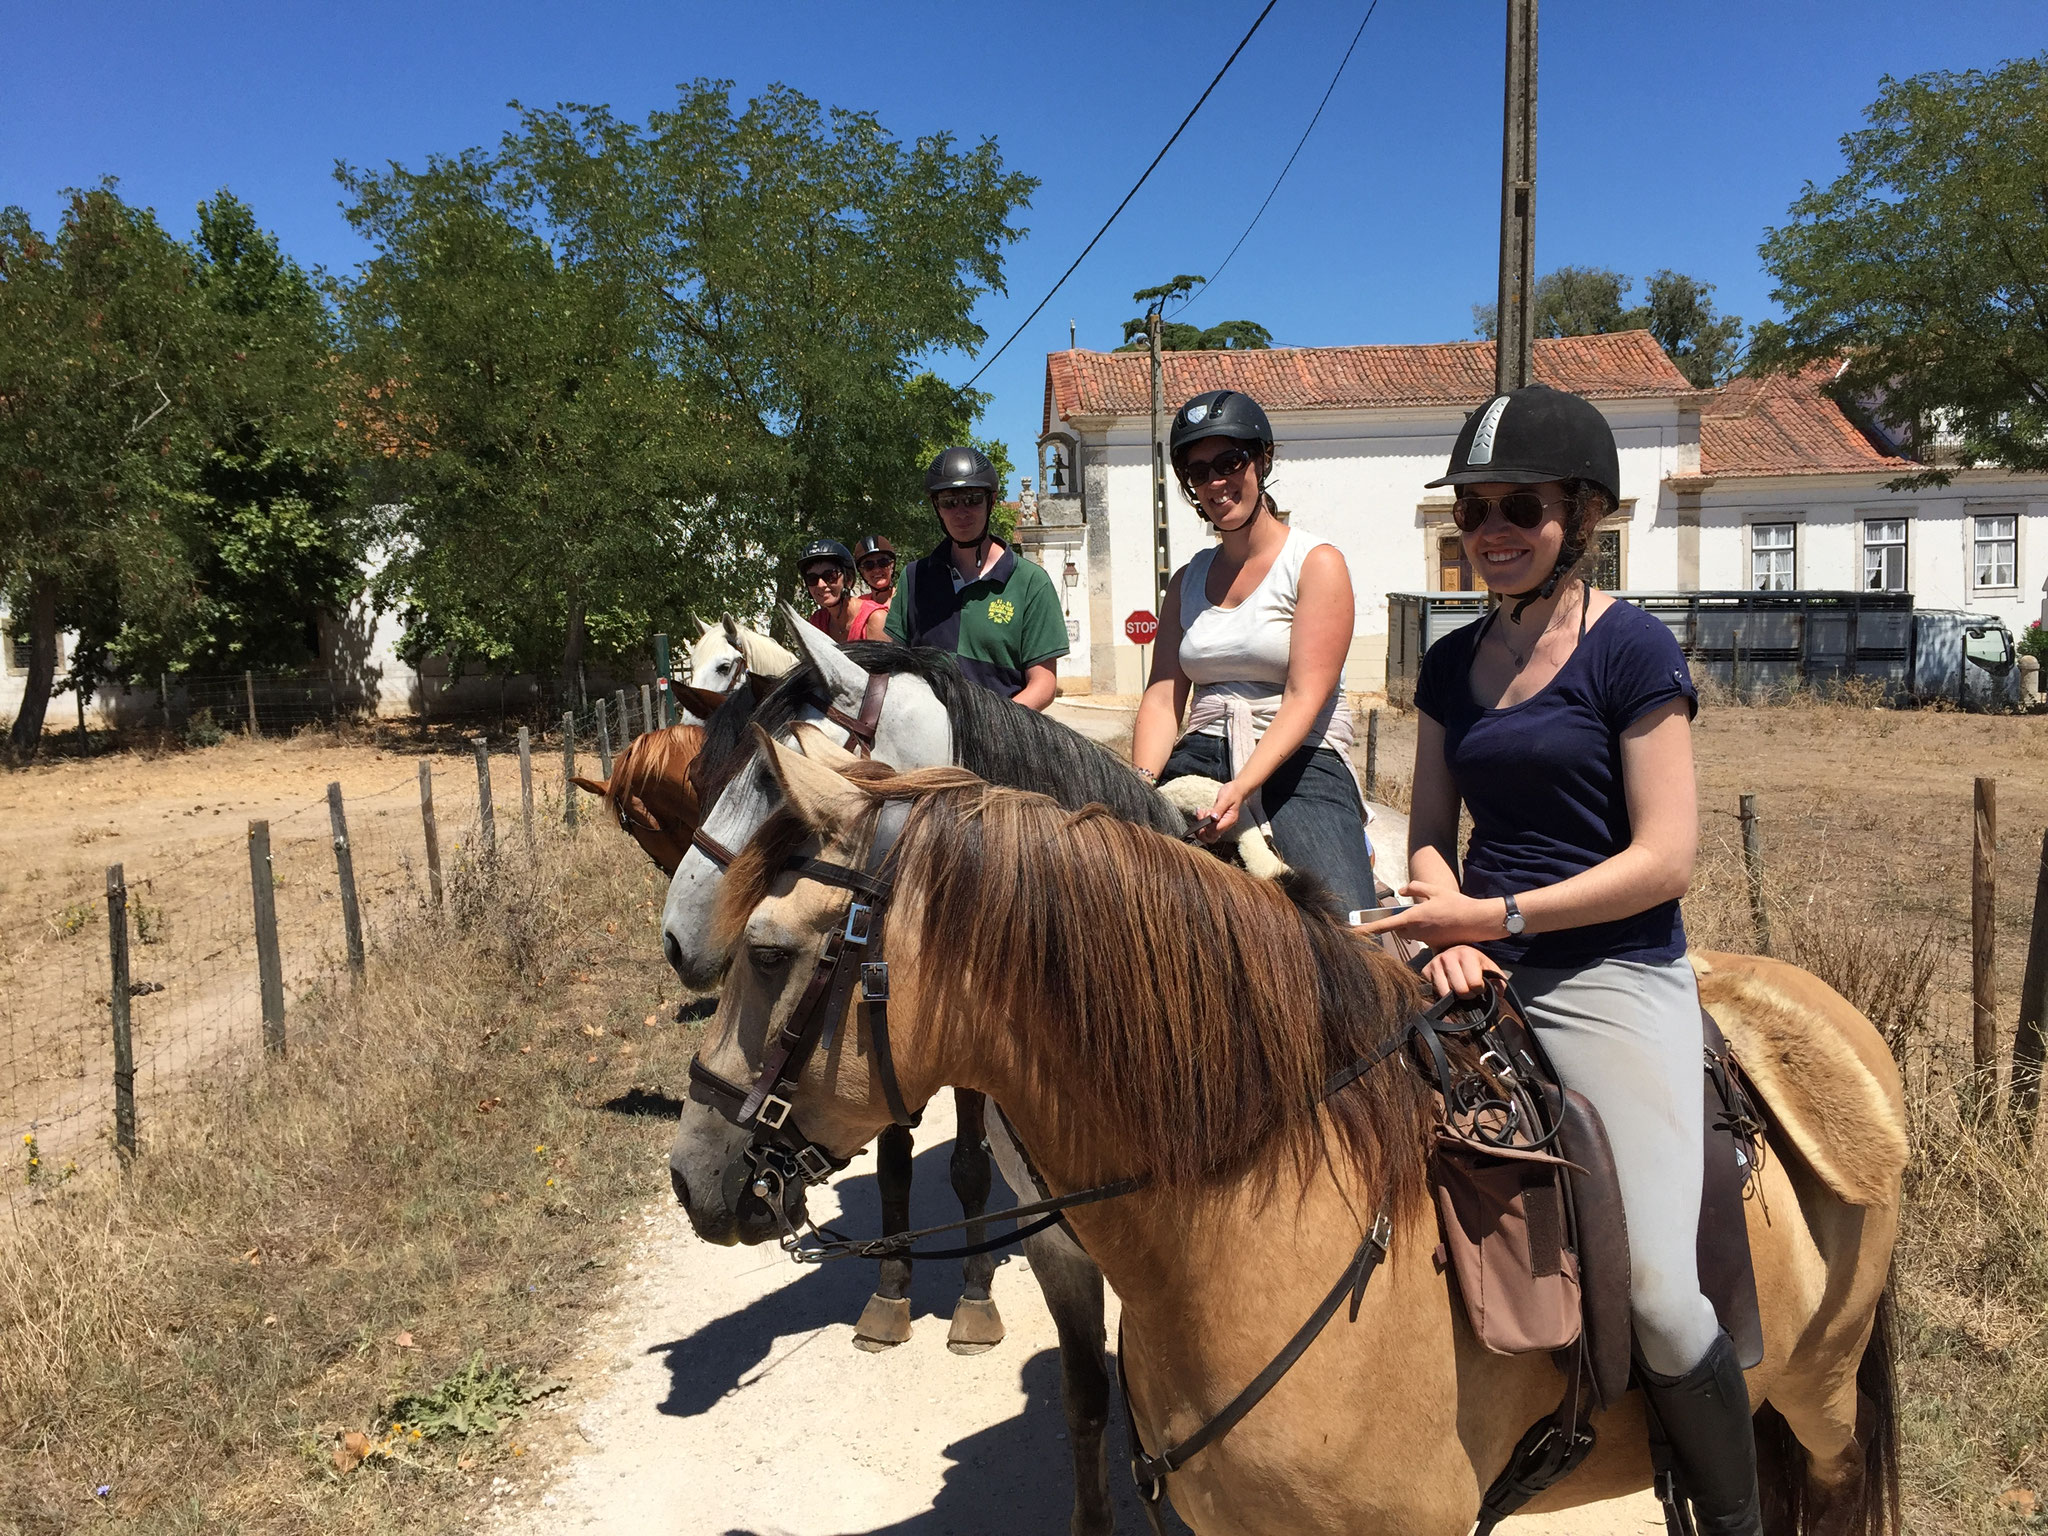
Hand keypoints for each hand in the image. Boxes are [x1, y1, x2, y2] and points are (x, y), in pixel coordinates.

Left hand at [1198, 779, 1249, 841]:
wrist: (1237, 789)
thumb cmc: (1233, 792)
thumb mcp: (1225, 798)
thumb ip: (1219, 809)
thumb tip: (1213, 818)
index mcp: (1229, 820)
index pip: (1216, 830)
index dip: (1207, 827)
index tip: (1203, 816)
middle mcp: (1226, 824)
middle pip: (1212, 837)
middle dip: (1202, 830)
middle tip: (1200, 817)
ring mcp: (1222, 824)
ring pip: (1209, 833)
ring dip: (1201, 825)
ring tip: (1201, 812)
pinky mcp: (1218, 821)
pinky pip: (1208, 826)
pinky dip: (1202, 821)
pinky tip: (1202, 812)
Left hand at [1355, 871, 1510, 948]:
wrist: (1477, 921)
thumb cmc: (1456, 904)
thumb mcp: (1435, 890)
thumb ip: (1415, 888)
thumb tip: (1401, 890)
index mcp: (1413, 917)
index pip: (1383, 925)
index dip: (1366, 930)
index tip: (1351, 933)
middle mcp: (1416, 931)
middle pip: (1397, 929)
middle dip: (1398, 922)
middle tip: (1412, 910)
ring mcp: (1425, 940)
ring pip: (1409, 933)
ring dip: (1411, 926)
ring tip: (1430, 914)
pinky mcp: (1434, 945)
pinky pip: (1422, 938)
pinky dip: (1424, 931)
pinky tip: (1439, 922)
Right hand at [1420, 945, 1505, 999]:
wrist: (1454, 949)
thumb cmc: (1473, 962)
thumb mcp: (1489, 967)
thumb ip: (1499, 980)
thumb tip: (1500, 994)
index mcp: (1467, 955)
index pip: (1475, 984)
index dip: (1479, 989)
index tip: (1479, 985)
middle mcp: (1448, 957)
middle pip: (1460, 990)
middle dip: (1467, 994)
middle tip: (1469, 989)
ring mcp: (1435, 964)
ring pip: (1446, 993)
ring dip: (1454, 996)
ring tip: (1458, 988)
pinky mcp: (1425, 971)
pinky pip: (1433, 991)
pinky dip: (1441, 993)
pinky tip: (1447, 986)